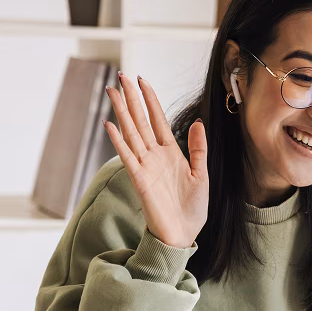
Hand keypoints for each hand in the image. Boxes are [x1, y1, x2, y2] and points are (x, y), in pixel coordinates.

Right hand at [104, 73, 208, 248]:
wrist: (183, 234)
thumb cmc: (192, 208)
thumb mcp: (201, 174)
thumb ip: (198, 148)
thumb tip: (198, 122)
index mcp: (171, 153)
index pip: (158, 120)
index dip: (151, 100)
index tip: (142, 80)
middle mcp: (155, 156)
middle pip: (140, 121)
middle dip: (131, 98)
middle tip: (121, 76)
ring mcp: (145, 166)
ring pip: (131, 133)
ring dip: (121, 112)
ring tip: (112, 92)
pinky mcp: (139, 180)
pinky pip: (127, 157)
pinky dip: (118, 141)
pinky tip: (110, 124)